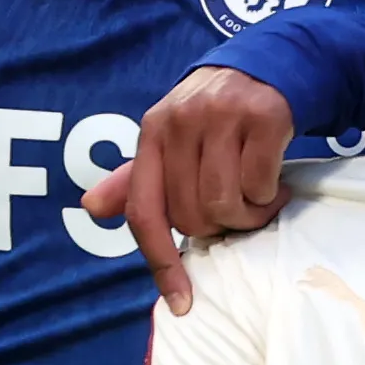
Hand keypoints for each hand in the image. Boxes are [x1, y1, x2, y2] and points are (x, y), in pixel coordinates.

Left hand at [84, 64, 292, 310]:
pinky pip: (260, 184)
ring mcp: (222, 115)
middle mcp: (181, 120)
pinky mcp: (264, 116)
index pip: (144, 210)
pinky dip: (270, 194)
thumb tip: (90, 207)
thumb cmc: (217, 112)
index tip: (181, 302)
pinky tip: (274, 180)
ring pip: (225, 203)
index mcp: (152, 131)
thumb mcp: (171, 136)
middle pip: (191, 215)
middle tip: (237, 211)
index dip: (159, 262)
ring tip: (258, 197)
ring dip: (248, 215)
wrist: (271, 63)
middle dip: (219, 227)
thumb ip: (136, 176)